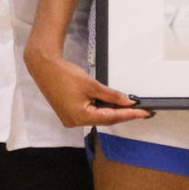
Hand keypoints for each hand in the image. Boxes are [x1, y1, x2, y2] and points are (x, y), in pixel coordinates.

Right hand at [25, 44, 151, 128]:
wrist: (45, 67)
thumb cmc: (64, 74)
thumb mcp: (92, 84)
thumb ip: (112, 95)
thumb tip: (128, 101)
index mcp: (80, 116)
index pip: (111, 117)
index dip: (129, 115)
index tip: (143, 113)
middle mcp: (75, 122)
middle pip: (105, 120)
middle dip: (123, 115)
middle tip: (140, 111)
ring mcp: (71, 119)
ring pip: (98, 117)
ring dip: (112, 112)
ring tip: (129, 108)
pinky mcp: (69, 114)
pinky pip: (90, 114)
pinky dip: (101, 110)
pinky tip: (112, 105)